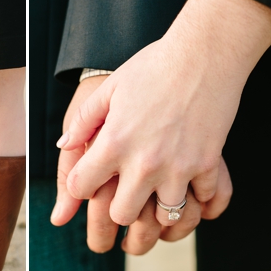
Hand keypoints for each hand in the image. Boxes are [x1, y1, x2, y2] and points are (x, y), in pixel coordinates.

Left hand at [58, 0, 270, 227]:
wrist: (205, 54)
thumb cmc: (154, 67)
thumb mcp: (109, 89)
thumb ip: (84, 121)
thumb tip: (64, 145)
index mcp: (113, 143)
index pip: (80, 188)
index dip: (81, 186)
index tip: (90, 180)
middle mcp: (143, 163)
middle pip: (122, 216)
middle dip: (120, 209)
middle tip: (127, 194)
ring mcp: (178, 168)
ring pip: (163, 217)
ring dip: (160, 208)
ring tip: (159, 193)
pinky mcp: (207, 165)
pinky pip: (201, 201)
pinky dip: (197, 197)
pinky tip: (191, 183)